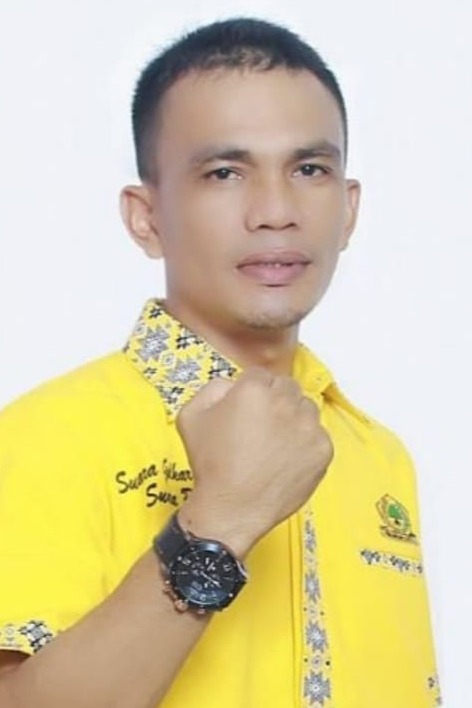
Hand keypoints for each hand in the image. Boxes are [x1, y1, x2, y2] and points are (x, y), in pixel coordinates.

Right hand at [176, 367, 332, 556]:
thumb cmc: (211, 464)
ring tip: (273, 443)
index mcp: (254, 389)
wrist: (231, 509)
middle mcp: (285, 402)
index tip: (246, 408)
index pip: (259, 375)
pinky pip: (317, 434)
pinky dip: (305, 443)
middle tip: (260, 426)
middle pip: (285, 387)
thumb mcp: (191, 416)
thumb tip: (234, 385)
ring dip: (292, 418)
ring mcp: (308, 427)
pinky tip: (285, 459)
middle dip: (273, 400)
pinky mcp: (322, 449)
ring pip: (305, 408)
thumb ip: (213, 388)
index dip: (250, 391)